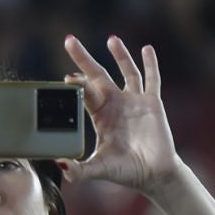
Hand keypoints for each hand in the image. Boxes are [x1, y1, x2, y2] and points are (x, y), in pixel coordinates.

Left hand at [62, 35, 182, 193]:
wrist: (154, 175)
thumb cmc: (125, 172)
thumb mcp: (100, 169)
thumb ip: (80, 169)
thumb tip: (59, 165)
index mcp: (100, 117)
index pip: (85, 94)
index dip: (77, 84)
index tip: (68, 78)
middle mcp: (115, 105)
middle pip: (98, 75)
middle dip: (84, 58)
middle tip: (69, 41)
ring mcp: (134, 101)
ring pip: (126, 71)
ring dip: (119, 55)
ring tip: (111, 39)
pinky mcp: (153, 103)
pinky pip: (152, 79)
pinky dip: (150, 64)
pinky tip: (147, 49)